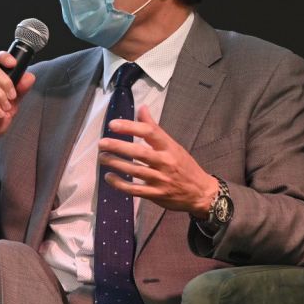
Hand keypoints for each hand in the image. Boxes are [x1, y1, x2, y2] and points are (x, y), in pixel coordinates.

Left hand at [98, 105, 219, 217]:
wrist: (201, 193)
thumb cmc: (184, 166)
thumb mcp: (173, 145)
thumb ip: (155, 129)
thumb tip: (142, 108)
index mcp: (169, 147)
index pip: (149, 132)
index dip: (130, 127)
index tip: (113, 125)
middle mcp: (165, 162)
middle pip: (139, 152)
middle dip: (118, 146)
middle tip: (102, 143)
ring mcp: (160, 179)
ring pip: (135, 170)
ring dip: (116, 163)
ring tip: (102, 157)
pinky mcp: (156, 195)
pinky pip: (135, 189)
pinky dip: (120, 184)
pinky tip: (109, 177)